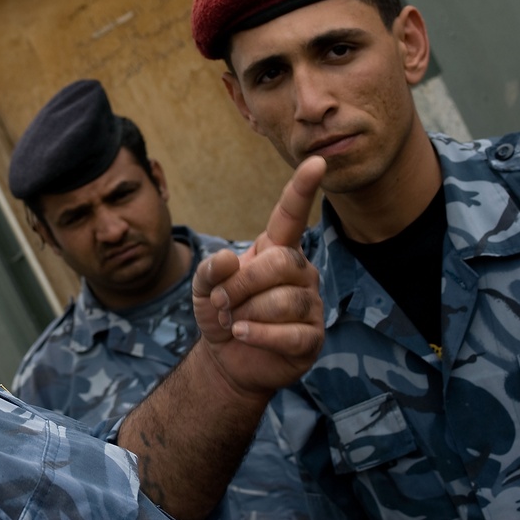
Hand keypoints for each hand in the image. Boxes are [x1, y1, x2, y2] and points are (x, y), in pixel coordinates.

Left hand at [191, 156, 325, 398]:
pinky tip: (243, 335)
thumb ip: (209, 269)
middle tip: (220, 302)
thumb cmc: (221, 312)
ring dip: (247, 313)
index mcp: (275, 249)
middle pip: (280, 263)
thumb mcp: (202, 286)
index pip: (290, 215)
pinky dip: (259, 335)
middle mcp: (299, 272)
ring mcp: (310, 305)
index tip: (316, 161)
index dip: (302, 189)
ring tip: (233, 322)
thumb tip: (230, 260)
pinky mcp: (312, 337)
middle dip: (241, 284)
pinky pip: (291, 332)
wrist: (227, 358)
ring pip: (285, 300)